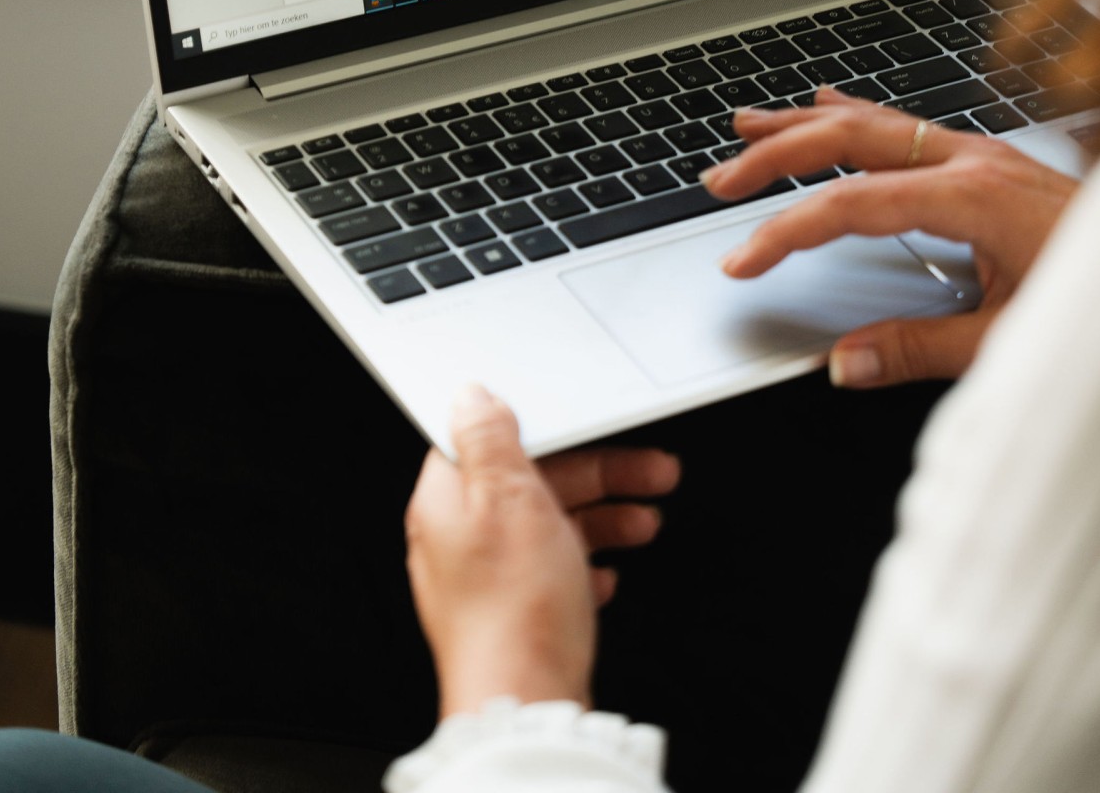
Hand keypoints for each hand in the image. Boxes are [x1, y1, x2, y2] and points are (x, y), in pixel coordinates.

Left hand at [405, 384, 680, 717]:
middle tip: (651, 473)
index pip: (495, 438)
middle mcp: (460, 537)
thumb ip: (491, 440)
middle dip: (600, 474)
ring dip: (604, 519)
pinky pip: (553, 573)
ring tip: (646, 523)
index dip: (552, 426)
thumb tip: (472, 395)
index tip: (597, 423)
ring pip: (550, 527)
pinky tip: (608, 574)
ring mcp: (486, 580)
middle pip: (534, 482)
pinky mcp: (513, 616)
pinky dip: (585, 565)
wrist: (525, 705)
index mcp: (447, 500)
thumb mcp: (508, 498)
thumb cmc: (515, 608)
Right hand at [704, 90, 1077, 388]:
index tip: (743, 262)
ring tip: (744, 125)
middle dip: (774, 156)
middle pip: (848, 139)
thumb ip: (922, 352)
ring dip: (803, 124)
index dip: (785, 232)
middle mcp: (971, 160)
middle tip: (720, 182)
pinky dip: (853, 114)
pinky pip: (903, 122)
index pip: (850, 205)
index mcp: (971, 197)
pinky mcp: (990, 159)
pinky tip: (829, 105)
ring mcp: (981, 152)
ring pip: (873, 119)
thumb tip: (845, 363)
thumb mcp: (1014, 341)